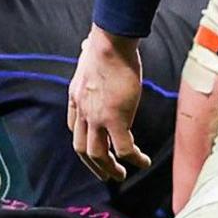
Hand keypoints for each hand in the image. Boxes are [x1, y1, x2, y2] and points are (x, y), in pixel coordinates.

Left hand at [68, 27, 150, 183]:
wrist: (110, 42)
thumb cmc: (104, 43)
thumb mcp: (87, 54)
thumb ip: (87, 54)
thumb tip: (86, 43)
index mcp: (75, 97)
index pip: (74, 126)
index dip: (85, 138)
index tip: (96, 144)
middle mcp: (82, 111)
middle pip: (81, 148)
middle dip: (94, 164)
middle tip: (106, 174)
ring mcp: (97, 118)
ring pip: (99, 155)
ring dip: (109, 168)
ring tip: (122, 175)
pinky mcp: (116, 119)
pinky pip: (124, 148)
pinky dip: (133, 159)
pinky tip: (143, 162)